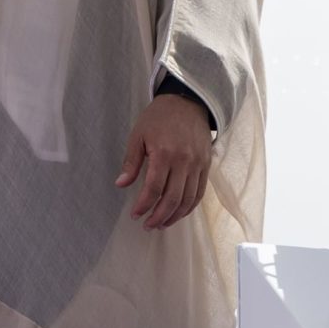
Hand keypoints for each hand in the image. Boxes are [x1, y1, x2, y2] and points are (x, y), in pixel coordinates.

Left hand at [115, 94, 213, 229]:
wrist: (188, 102)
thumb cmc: (159, 117)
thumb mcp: (139, 135)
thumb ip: (131, 161)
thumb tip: (121, 184)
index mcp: (164, 153)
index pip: (154, 188)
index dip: (144, 205)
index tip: (135, 214)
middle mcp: (184, 162)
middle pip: (172, 199)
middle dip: (158, 216)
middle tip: (147, 225)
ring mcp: (198, 165)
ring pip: (187, 200)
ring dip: (174, 216)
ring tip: (161, 224)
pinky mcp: (206, 166)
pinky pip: (199, 193)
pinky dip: (189, 207)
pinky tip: (178, 214)